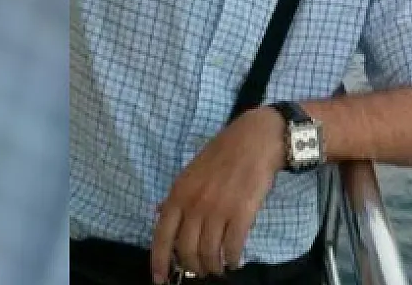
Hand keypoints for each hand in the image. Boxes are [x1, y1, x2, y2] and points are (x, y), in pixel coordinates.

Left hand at [150, 106, 284, 283]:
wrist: (254, 140)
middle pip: (186, 250)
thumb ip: (175, 196)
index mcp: (178, 194)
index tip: (161, 280)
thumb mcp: (190, 173)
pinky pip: (232, 247)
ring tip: (219, 268)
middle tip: (201, 271)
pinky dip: (232, 259)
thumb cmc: (221, 155)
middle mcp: (194, 204)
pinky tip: (234, 261)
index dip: (159, 262)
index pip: (162, 236)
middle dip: (193, 267)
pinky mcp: (241, 213)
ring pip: (209, 253)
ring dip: (213, 267)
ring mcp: (217, 209)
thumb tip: (157, 213)